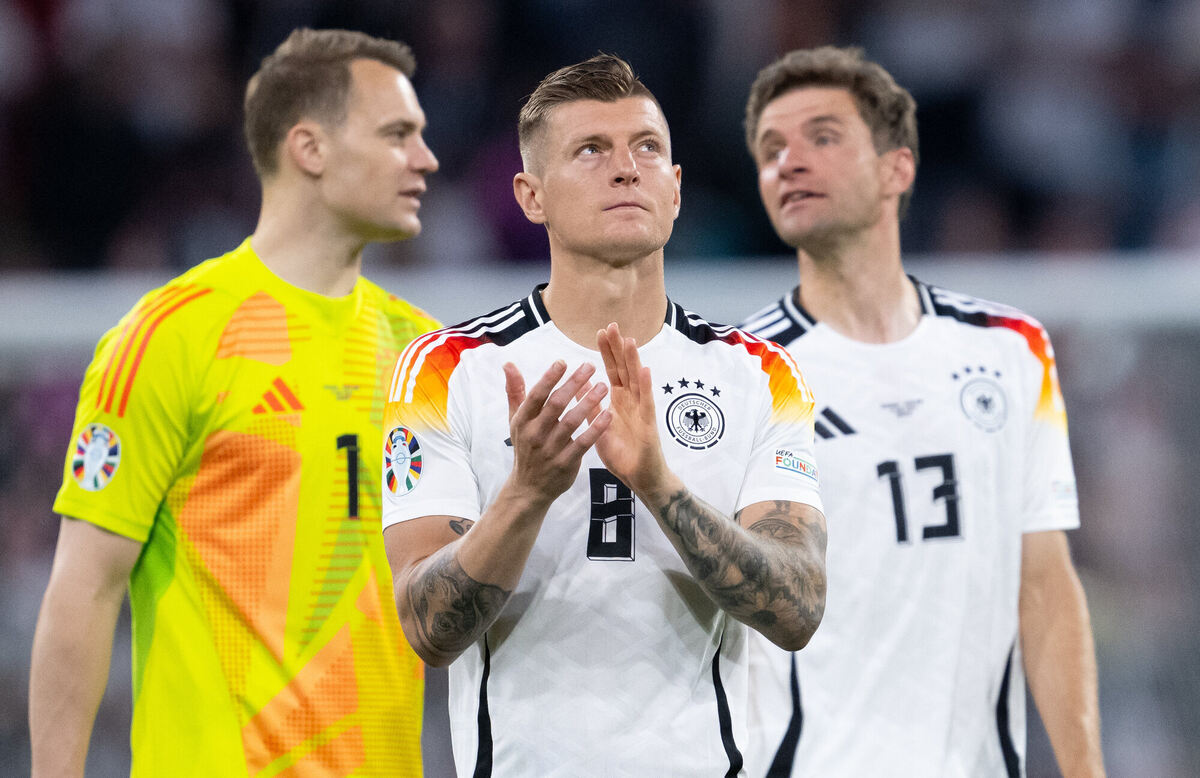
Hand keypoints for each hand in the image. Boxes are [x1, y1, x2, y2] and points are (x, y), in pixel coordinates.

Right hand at [504, 360, 610, 509]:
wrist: (529, 488)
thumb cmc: (526, 446)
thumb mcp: (516, 420)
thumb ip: (515, 391)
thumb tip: (508, 364)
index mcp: (523, 421)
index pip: (536, 395)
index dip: (549, 378)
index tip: (563, 362)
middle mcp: (535, 434)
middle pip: (555, 404)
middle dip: (573, 383)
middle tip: (590, 366)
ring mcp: (550, 450)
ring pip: (571, 422)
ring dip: (588, 402)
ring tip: (603, 386)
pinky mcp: (565, 463)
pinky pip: (583, 443)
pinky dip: (596, 429)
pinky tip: (608, 415)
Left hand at [593, 323, 670, 496]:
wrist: (640, 478)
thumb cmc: (622, 453)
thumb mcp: (600, 426)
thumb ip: (591, 406)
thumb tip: (579, 385)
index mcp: (619, 401)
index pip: (613, 371)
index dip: (608, 352)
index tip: (601, 332)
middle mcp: (632, 401)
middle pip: (625, 369)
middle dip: (619, 348)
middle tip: (612, 325)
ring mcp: (642, 410)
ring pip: (638, 380)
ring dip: (634, 360)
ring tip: (629, 340)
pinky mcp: (649, 424)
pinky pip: (647, 402)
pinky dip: (646, 386)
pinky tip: (645, 370)